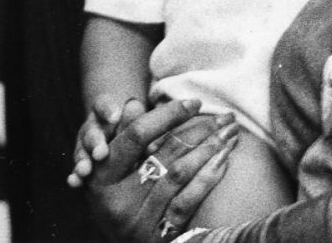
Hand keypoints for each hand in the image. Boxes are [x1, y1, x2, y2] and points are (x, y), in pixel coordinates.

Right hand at [70, 94, 146, 186]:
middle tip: (101, 153)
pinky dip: (75, 176)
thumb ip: (145, 125)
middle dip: (96, 142)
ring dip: (83, 160)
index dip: (108, 110)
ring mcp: (85, 145)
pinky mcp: (82, 162)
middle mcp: (93, 127)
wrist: (114, 132)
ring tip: (85, 171)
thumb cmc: (134, 128)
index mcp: (106, 112)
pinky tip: (74, 182)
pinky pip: (77, 169)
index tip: (115, 117)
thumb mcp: (139, 122)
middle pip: (92, 131)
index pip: (103, 105)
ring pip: (82, 150)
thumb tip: (157, 139)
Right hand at [85, 99, 241, 242]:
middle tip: (223, 115)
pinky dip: (207, 178)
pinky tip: (223, 161)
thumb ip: (121, 135)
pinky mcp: (159, 236)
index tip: (193, 102)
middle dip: (198, 131)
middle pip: (164, 154)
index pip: (136, 136)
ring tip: (229, 133)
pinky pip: (188, 202)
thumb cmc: (113, 198)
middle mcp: (119, 199)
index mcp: (102, 175)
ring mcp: (140, 220)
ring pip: (179, 175)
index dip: (166, 116)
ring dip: (208, 150)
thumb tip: (135, 103)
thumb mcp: (108, 167)